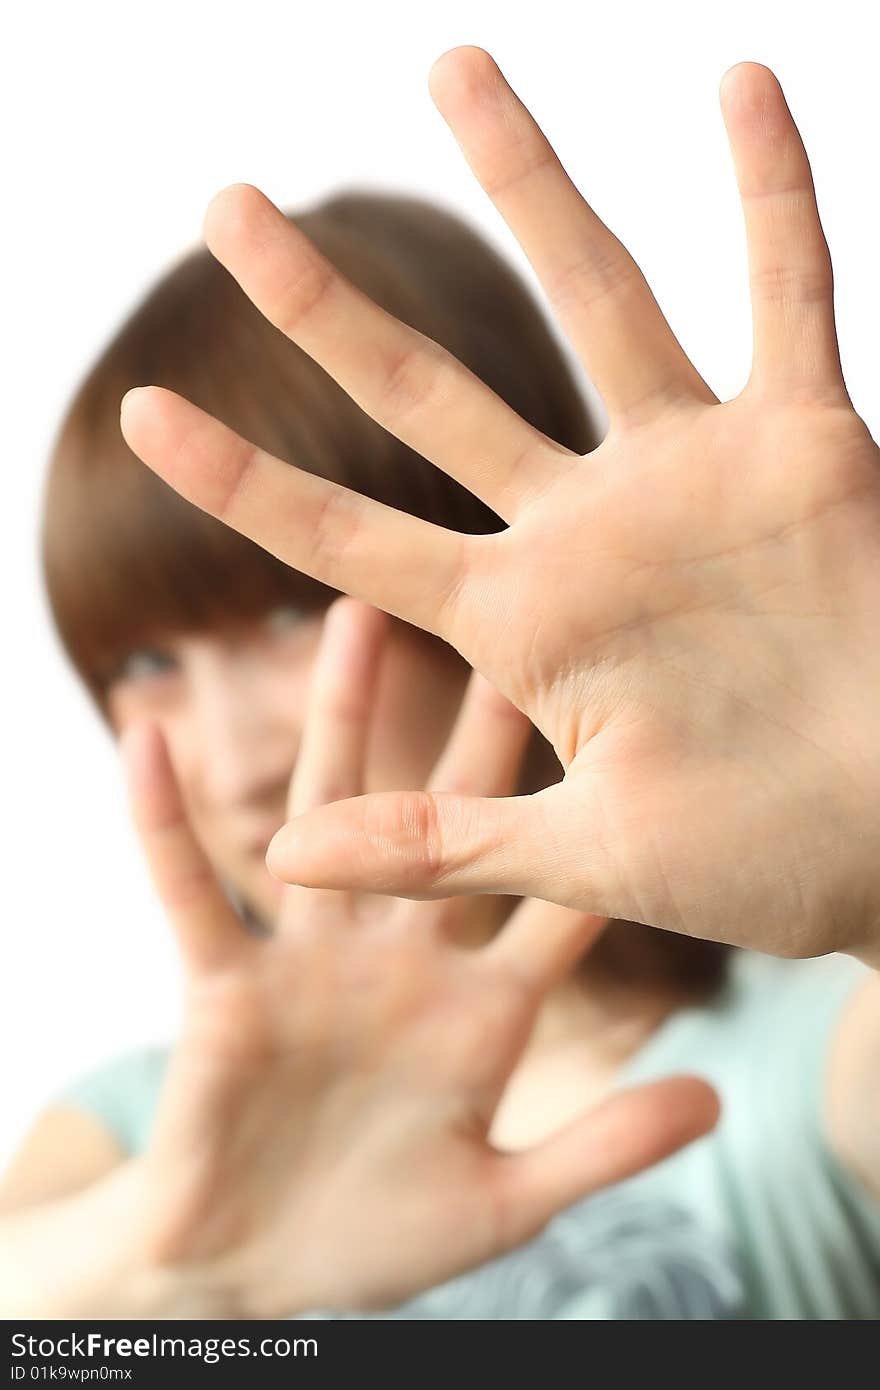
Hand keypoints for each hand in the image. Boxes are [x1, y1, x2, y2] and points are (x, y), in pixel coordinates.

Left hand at [120, 51, 879, 964]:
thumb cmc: (753, 861)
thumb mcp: (583, 858)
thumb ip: (440, 844)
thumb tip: (281, 861)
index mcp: (519, 623)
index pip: (348, 536)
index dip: (242, 481)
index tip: (141, 414)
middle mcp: (586, 527)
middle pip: (429, 392)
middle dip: (326, 305)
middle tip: (226, 207)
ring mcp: (690, 473)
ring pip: (598, 300)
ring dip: (531, 186)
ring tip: (451, 70)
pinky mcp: (807, 444)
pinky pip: (791, 295)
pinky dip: (773, 195)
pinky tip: (740, 84)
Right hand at [122, 598, 716, 1317]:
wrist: (257, 1273)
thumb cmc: (386, 1236)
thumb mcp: (507, 1202)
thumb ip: (602, 1148)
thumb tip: (717, 1103)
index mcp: (483, 1005)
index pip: (553, 896)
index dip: (595, 818)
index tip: (640, 726)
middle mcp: (403, 959)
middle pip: (447, 821)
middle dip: (476, 728)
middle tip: (512, 619)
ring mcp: (314, 962)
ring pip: (330, 820)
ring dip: (340, 723)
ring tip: (352, 619)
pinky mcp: (225, 984)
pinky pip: (192, 890)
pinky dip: (165, 821)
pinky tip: (147, 739)